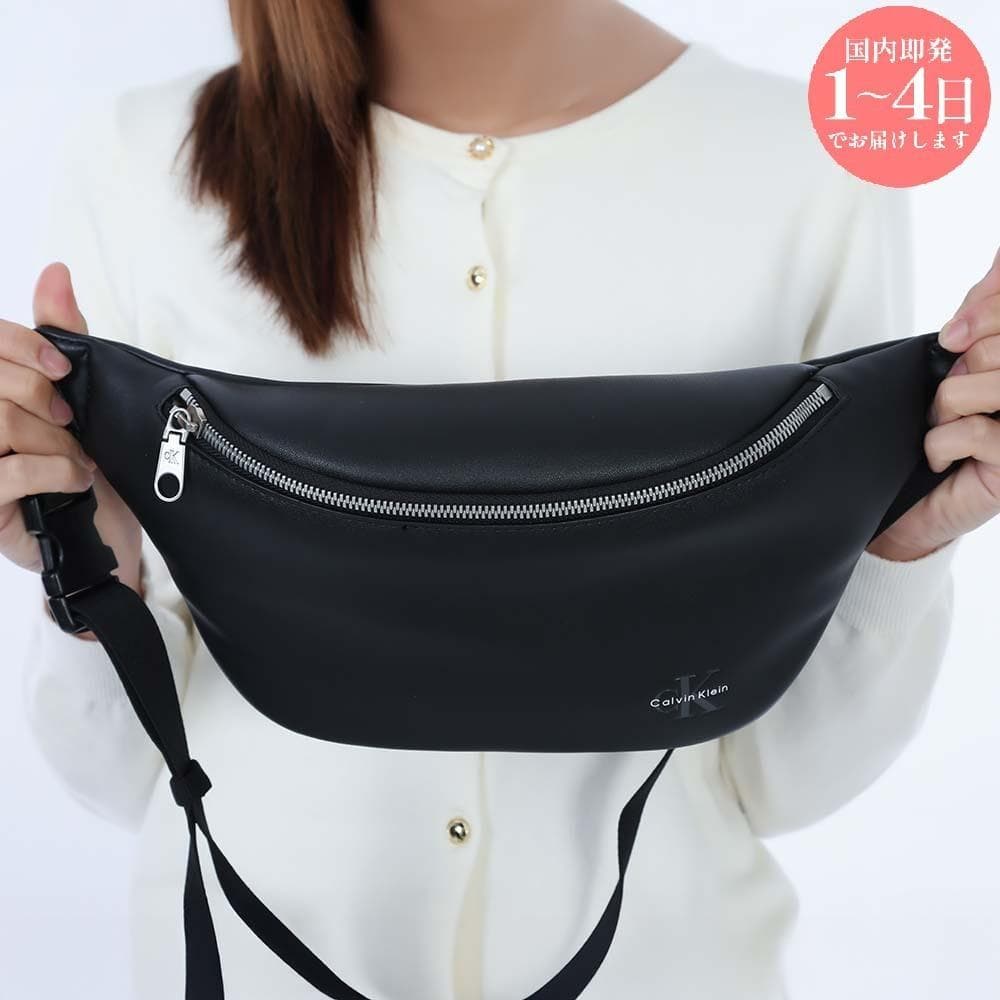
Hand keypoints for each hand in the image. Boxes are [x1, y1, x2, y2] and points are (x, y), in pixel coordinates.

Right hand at [0, 263, 143, 638]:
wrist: (107, 538)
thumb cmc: (87, 465)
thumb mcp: (81, 397)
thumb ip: (61, 337)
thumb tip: (55, 271)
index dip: (22, 346)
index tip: (63, 369)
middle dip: (44, 401)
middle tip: (72, 424)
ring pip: (0, 423)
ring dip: (54, 442)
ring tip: (75, 460)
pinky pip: (9, 470)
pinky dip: (56, 472)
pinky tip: (76, 482)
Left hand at [866, 245, 999, 561]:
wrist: (912, 503)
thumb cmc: (933, 433)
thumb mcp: (950, 367)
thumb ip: (979, 317)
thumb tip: (997, 263)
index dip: (987, 309)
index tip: (951, 336)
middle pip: (996, 348)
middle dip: (960, 365)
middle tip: (946, 397)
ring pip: (989, 383)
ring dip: (948, 403)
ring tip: (944, 424)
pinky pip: (977, 431)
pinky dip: (942, 442)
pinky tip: (942, 457)